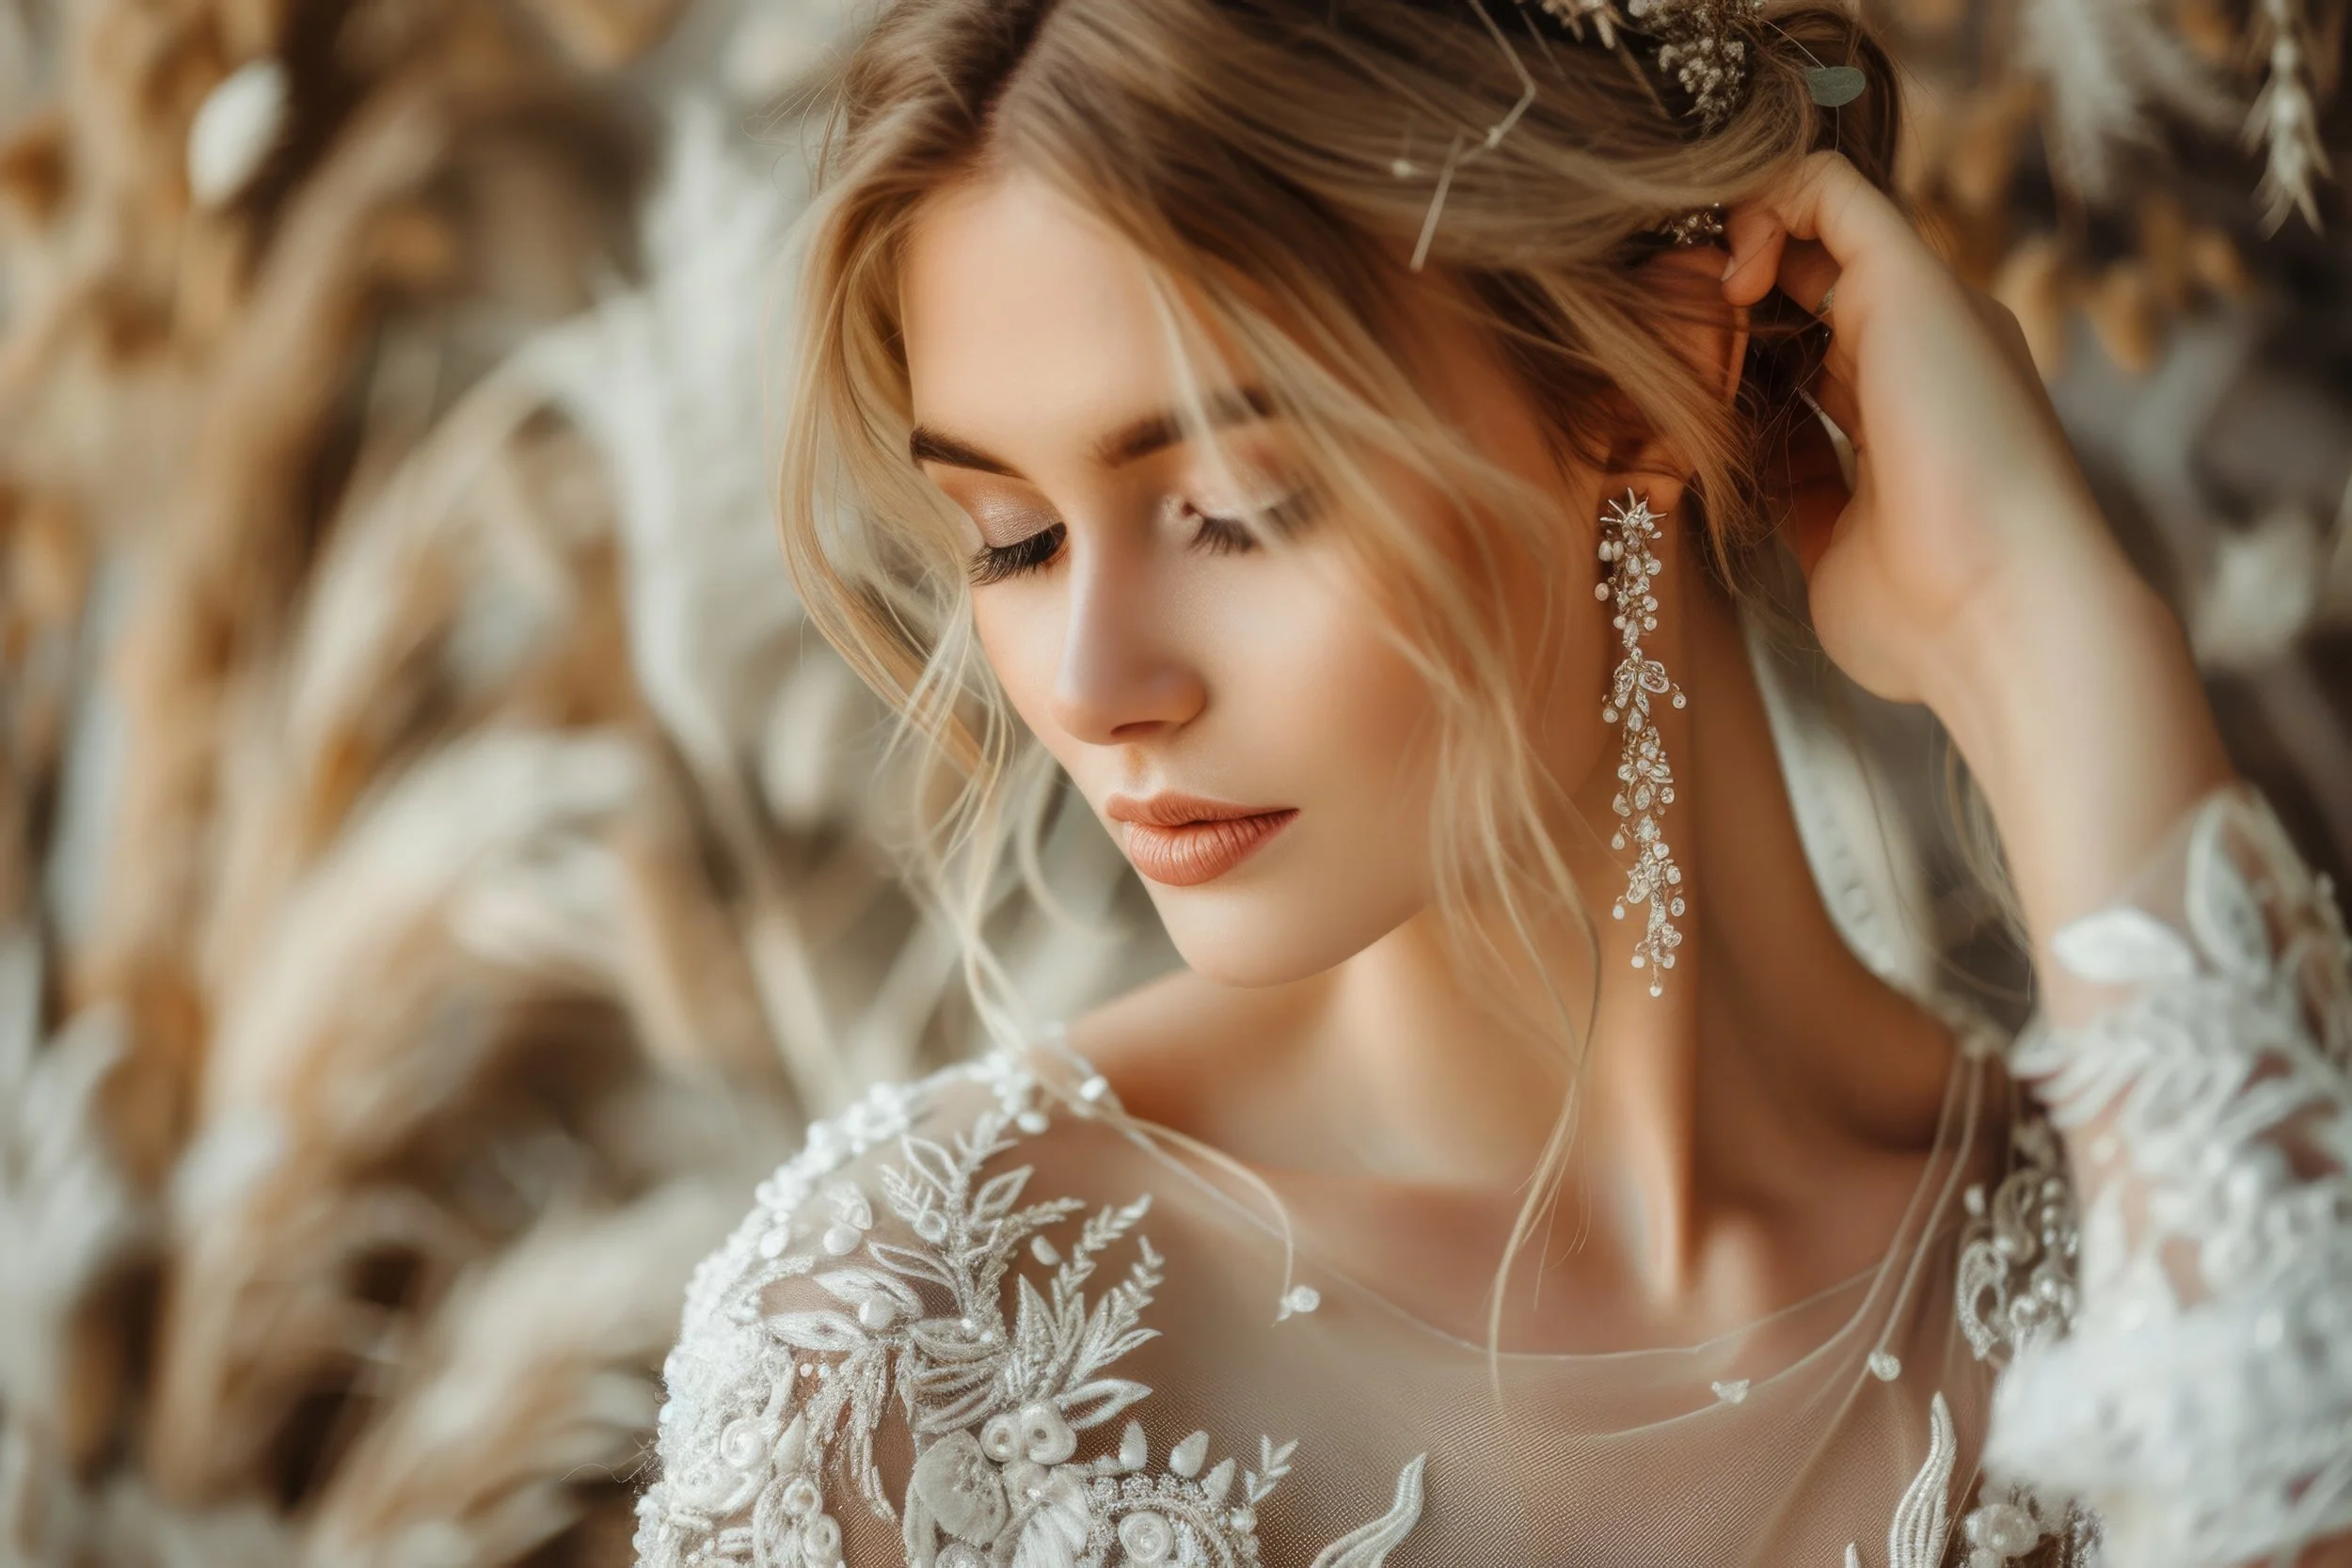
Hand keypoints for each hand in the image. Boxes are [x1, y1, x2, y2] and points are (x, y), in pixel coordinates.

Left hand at [1717, 152, 2233, 948]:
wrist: (2006, 621)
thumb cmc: (1924, 622)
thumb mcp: (1835, 549)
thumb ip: (1801, 500)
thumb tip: (1754, 480)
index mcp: (1904, 414)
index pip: (1803, 353)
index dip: (1732, 357)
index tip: (1672, 389)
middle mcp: (1917, 349)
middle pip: (1800, 288)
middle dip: (1717, 301)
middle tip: (1656, 340)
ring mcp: (1919, 311)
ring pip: (1809, 228)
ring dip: (1727, 252)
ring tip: (1680, 309)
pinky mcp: (1909, 279)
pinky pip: (1826, 186)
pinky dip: (1758, 203)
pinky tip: (1724, 280)